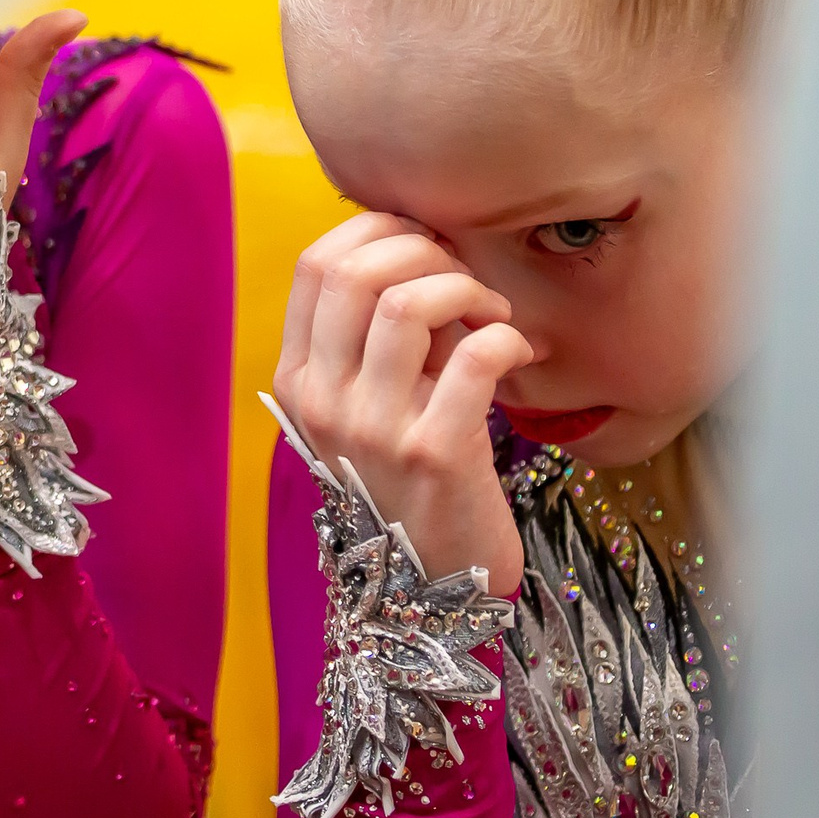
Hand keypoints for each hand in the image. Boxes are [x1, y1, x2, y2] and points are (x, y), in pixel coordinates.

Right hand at [271, 213, 532, 594]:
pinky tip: (519, 352)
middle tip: (465, 279)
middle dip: (425, 249)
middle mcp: (323, 400)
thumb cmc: (411, 481)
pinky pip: (474, 356)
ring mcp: (374, 428)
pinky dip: (505, 337)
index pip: (314, 264)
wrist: (432, 586)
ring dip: (465, 288)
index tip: (424, 243)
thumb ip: (379, 337)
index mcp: (299, 380)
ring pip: (406, 303)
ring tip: (492, 313)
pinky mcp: (436, 453)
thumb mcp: (370, 406)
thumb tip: (419, 246)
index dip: (375, 231)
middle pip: (355, 270)